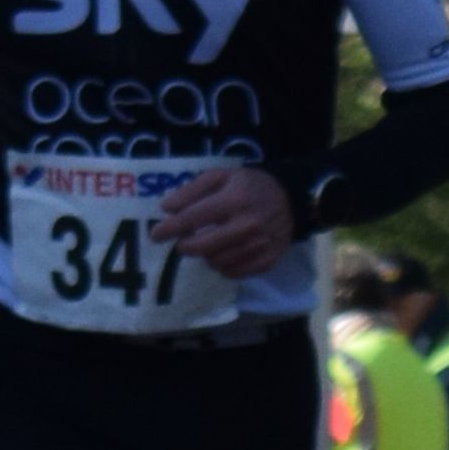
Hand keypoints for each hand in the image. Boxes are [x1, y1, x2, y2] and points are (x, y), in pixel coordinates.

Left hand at [154, 161, 297, 278]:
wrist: (293, 200)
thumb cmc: (251, 185)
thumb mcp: (221, 176)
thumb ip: (192, 190)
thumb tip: (167, 209)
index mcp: (235, 200)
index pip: (194, 218)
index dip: (170, 228)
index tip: (155, 234)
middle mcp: (248, 225)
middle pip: (203, 247)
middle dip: (186, 246)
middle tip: (182, 242)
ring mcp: (260, 245)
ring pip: (217, 262)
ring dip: (206, 256)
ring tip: (208, 244)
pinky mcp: (268, 261)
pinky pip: (234, 273)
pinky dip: (223, 266)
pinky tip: (224, 254)